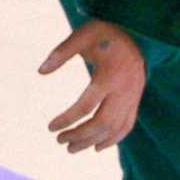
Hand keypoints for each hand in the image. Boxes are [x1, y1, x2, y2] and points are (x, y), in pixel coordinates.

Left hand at [38, 19, 145, 152]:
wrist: (138, 30)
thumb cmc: (105, 32)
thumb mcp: (82, 36)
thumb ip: (61, 53)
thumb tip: (40, 71)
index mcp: (109, 76)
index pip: (86, 106)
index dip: (67, 120)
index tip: (51, 127)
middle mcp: (124, 90)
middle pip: (102, 123)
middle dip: (80, 136)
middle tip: (59, 141)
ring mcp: (133, 96)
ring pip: (115, 128)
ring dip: (93, 141)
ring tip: (72, 148)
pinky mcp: (136, 99)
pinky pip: (128, 124)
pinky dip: (114, 139)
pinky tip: (98, 147)